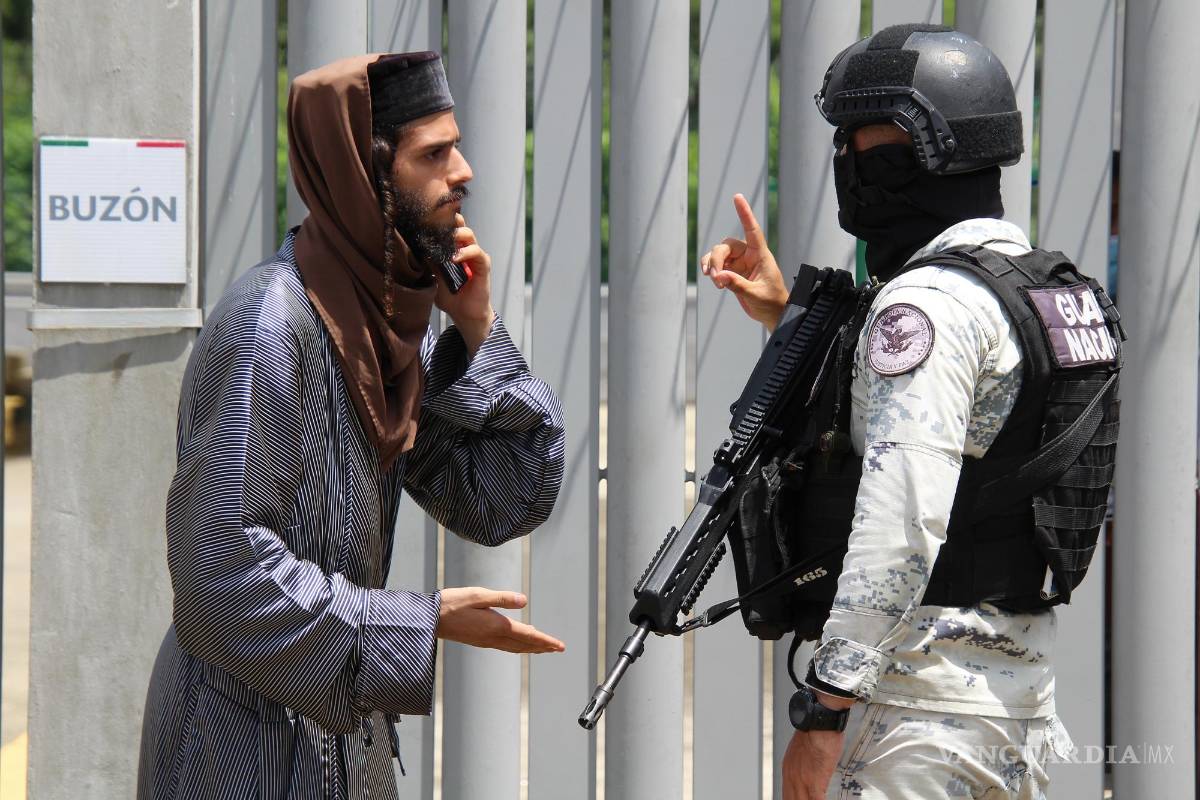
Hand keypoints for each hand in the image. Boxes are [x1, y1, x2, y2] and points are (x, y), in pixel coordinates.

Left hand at [436, 213, 495, 356]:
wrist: (465, 314)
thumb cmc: (450, 297)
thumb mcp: (435, 278)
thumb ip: (430, 263)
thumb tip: (418, 246)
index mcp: (453, 249)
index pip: (448, 228)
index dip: (439, 221)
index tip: (425, 218)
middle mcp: (464, 249)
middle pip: (459, 225)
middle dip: (448, 222)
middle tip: (434, 226)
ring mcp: (475, 256)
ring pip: (469, 234)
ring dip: (456, 235)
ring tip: (445, 242)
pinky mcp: (483, 265)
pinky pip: (477, 252)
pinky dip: (466, 252)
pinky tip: (454, 258)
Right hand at [436, 587, 564, 653]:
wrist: (430, 619)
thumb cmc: (452, 603)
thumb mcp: (478, 595)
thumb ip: (502, 598)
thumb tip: (524, 601)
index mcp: (496, 626)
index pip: (528, 635)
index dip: (546, 640)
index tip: (560, 646)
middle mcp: (493, 637)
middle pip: (524, 645)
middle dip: (543, 646)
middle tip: (558, 648)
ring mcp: (486, 641)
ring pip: (515, 648)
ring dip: (531, 648)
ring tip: (544, 647)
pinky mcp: (479, 640)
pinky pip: (505, 647)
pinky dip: (518, 646)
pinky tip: (518, 642)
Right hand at [700, 193, 788, 330]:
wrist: (772, 314)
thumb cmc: (771, 302)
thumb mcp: (756, 295)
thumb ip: (738, 285)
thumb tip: (720, 276)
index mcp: (761, 255)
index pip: (752, 230)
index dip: (745, 213)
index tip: (738, 197)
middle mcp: (749, 255)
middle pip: (726, 246)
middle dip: (717, 260)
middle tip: (716, 277)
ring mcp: (739, 263)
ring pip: (718, 254)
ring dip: (712, 265)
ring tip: (714, 281)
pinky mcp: (732, 272)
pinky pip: (716, 265)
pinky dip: (711, 269)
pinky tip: (713, 280)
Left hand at [782, 728, 844, 799]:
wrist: (819, 722)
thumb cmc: (816, 730)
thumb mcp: (803, 749)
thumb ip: (804, 763)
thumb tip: (810, 768)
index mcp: (789, 769)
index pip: (788, 793)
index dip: (793, 799)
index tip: (798, 799)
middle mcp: (792, 777)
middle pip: (791, 799)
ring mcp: (802, 781)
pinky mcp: (815, 782)